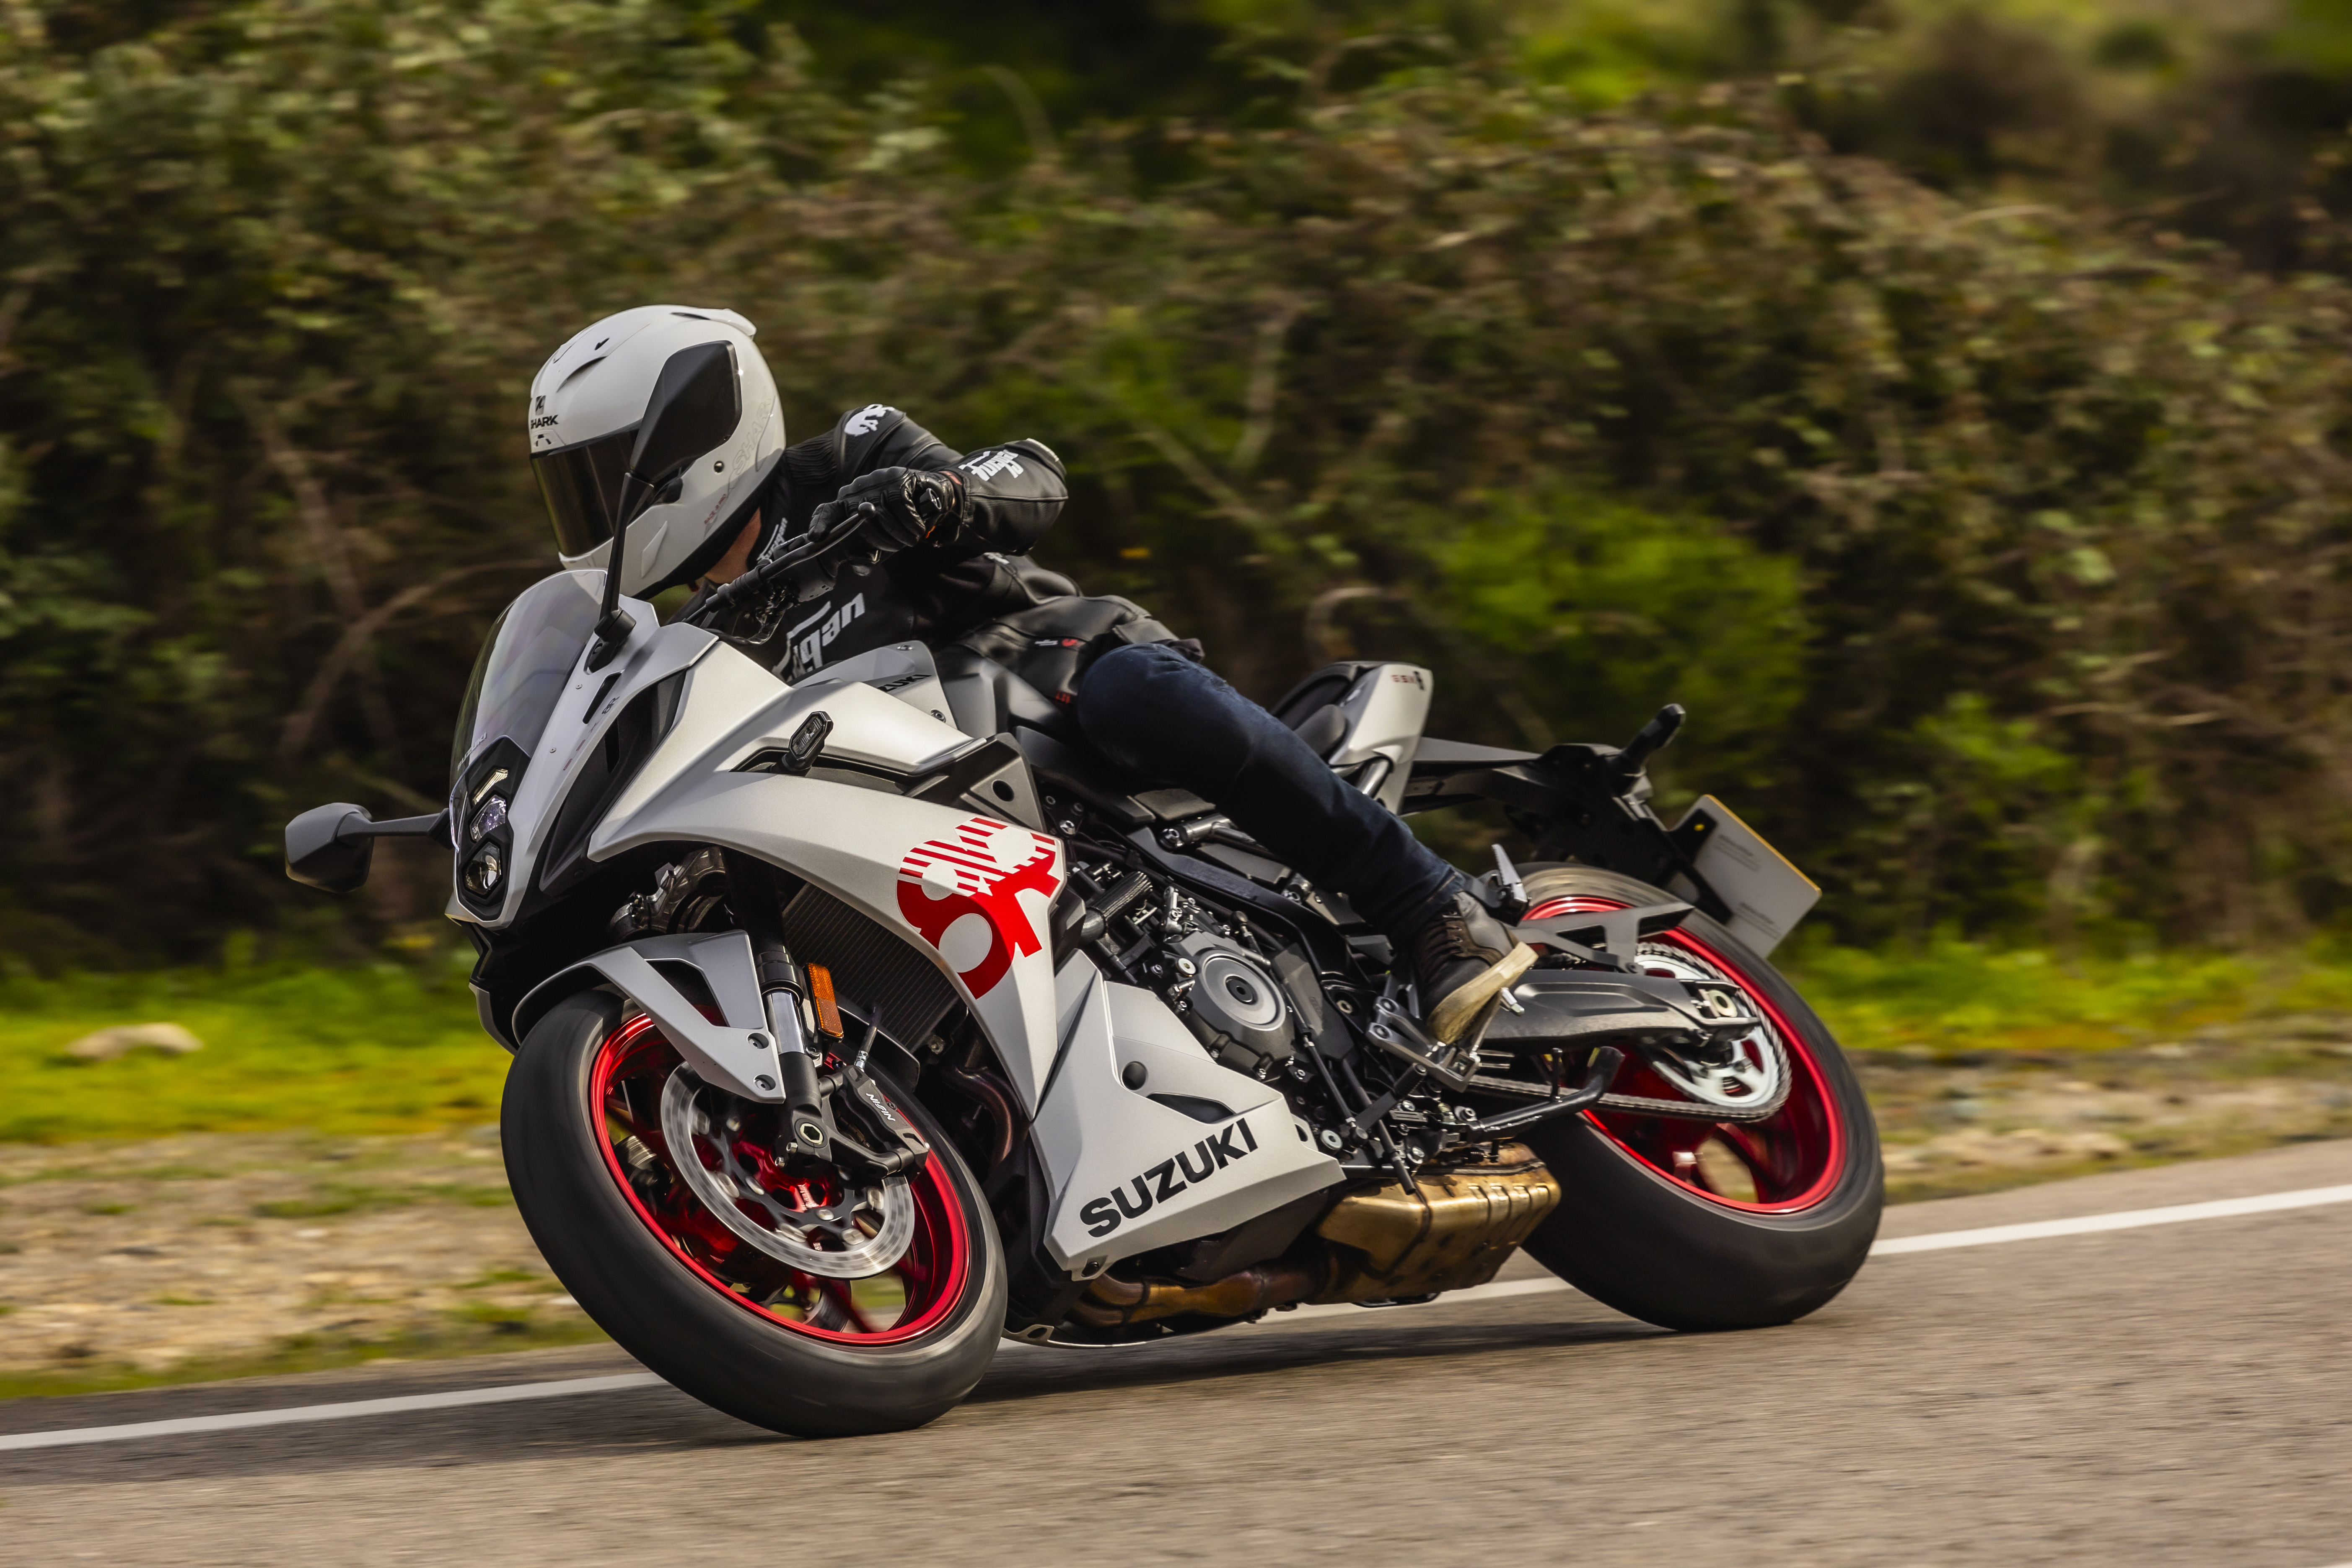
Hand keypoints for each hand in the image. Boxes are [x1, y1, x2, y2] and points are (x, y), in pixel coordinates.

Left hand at [809, 467, 964, 553]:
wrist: (932, 500)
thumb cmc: (900, 525)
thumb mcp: (882, 545)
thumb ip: (868, 557)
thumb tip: (858, 564)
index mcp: (846, 504)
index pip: (826, 511)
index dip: (820, 523)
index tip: (815, 538)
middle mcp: (857, 489)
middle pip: (858, 521)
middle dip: (881, 541)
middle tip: (897, 549)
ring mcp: (876, 480)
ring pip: (882, 514)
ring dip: (899, 534)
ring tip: (911, 539)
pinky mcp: (897, 477)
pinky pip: (901, 506)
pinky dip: (912, 523)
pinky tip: (918, 529)